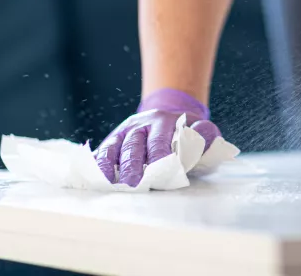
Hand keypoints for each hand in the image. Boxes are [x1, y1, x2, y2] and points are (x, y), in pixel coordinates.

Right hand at [94, 88, 219, 186]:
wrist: (171, 116)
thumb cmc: (187, 131)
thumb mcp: (201, 128)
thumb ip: (204, 133)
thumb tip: (200, 136)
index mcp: (164, 120)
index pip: (159, 140)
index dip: (158, 157)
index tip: (160, 172)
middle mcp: (142, 123)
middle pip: (134, 144)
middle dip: (133, 165)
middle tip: (133, 184)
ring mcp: (125, 131)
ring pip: (115, 146)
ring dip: (111, 165)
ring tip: (110, 183)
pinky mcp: (114, 140)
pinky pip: (103, 150)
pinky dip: (98, 163)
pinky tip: (96, 177)